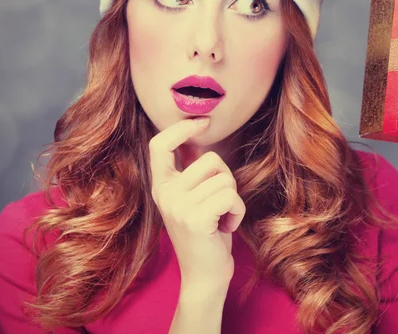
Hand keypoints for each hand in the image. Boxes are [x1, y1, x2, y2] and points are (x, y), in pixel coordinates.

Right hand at [149, 117, 245, 289]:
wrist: (204, 275)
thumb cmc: (207, 231)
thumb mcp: (194, 196)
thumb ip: (191, 169)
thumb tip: (196, 132)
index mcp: (161, 185)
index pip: (160, 144)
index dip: (182, 128)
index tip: (203, 121)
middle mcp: (164, 193)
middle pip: (210, 159)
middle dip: (226, 178)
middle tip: (219, 203)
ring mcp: (177, 206)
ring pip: (224, 178)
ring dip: (233, 198)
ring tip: (222, 217)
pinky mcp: (194, 220)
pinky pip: (230, 196)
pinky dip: (238, 210)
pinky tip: (227, 227)